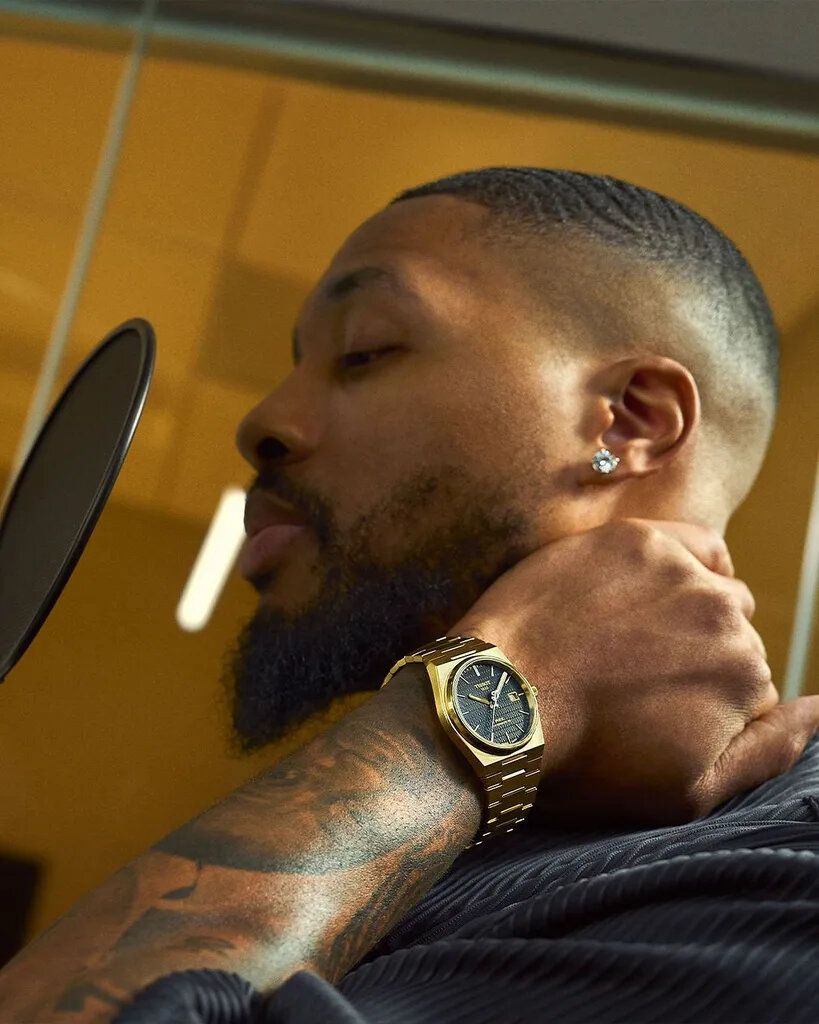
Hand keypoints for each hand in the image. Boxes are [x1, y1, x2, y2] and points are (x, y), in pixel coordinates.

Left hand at [451, 518, 818, 826]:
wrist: (495, 705)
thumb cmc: (585, 758)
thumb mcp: (688, 791)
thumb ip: (770, 749)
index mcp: (745, 676)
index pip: (752, 688)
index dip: (707, 707)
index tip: (657, 715)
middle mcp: (724, 614)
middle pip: (735, 637)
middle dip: (698, 660)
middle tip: (635, 681)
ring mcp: (676, 570)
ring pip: (714, 591)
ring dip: (689, 612)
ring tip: (627, 642)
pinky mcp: (631, 539)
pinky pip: (692, 542)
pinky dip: (688, 560)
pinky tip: (654, 586)